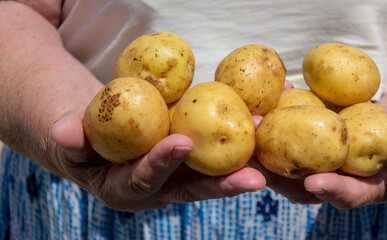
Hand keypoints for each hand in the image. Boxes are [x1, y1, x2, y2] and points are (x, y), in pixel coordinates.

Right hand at [50, 113, 265, 211]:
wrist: (102, 140)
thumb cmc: (83, 140)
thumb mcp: (69, 139)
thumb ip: (69, 138)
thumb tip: (62, 131)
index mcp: (126, 189)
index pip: (145, 180)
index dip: (161, 163)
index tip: (180, 143)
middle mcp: (159, 190)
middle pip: (193, 188)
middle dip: (223, 184)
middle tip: (253, 179)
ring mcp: (179, 178)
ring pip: (213, 174)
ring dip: (243, 165)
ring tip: (270, 155)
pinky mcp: (194, 163)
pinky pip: (219, 156)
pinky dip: (242, 146)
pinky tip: (264, 129)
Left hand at [252, 102, 386, 208]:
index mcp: (369, 187)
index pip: (351, 196)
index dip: (334, 191)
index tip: (316, 181)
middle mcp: (339, 183)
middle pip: (306, 187)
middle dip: (281, 175)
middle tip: (261, 160)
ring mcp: (319, 167)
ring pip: (287, 168)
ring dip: (265, 153)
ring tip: (248, 132)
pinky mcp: (307, 150)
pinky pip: (285, 143)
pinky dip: (272, 128)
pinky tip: (260, 106)